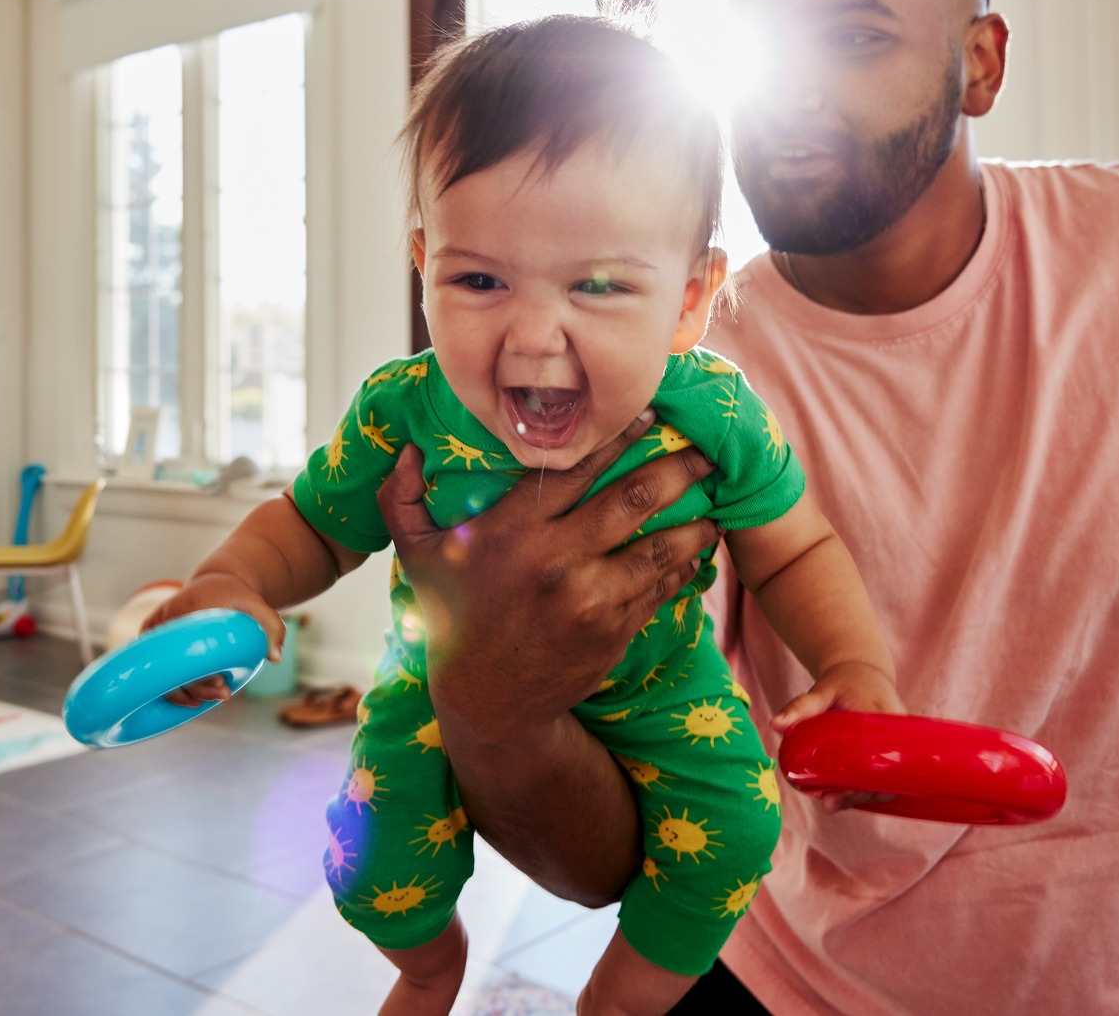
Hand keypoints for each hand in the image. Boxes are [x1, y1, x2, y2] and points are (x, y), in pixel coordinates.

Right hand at [142, 566, 284, 706]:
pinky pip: (155, 667)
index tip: (222, 684)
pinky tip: (192, 698)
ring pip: (161, 670)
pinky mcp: (149, 638)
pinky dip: (172, 685)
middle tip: (225, 694)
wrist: (215, 582)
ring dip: (183, 692)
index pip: (189, 649)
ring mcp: (154, 630)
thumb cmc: (238, 597)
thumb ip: (272, 626)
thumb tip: (276, 657)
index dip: (201, 673)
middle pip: (174, 664)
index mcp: (189, 607)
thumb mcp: (258, 605)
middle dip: (197, 687)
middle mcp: (166, 618)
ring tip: (211, 698)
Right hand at [376, 407, 719, 743]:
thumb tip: (405, 447)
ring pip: (657, 548)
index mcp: (513, 529)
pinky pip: (657, 590)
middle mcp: (556, 559)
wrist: (486, 703)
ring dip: (693, 522)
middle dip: (677, 470)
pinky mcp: (613, 632)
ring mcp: (589, 599)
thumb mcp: (416, 557)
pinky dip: (682, 567)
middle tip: (706, 452)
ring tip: (716, 501)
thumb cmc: (452, 618)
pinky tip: (699, 548)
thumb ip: (402, 498)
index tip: (651, 414)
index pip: (575, 467)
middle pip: (632, 500)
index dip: (618, 435)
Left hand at [772, 661, 903, 811]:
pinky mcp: (890, 751)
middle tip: (829, 805)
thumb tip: (774, 725)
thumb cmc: (843, 681)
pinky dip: (868, 787)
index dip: (861, 785)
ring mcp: (896, 745)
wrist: (864, 670)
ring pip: (886, 780)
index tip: (837, 797)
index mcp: (884, 718)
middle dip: (859, 795)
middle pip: (885, 777)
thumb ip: (800, 706)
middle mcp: (896, 735)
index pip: (879, 761)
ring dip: (863, 795)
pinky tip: (847, 796)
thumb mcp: (822, 690)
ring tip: (833, 803)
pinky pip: (884, 775)